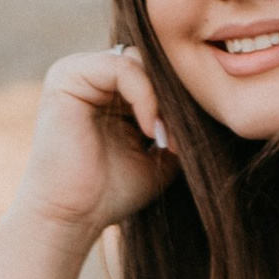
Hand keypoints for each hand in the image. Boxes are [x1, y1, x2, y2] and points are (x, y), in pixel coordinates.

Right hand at [11, 45, 177, 240]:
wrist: (72, 218)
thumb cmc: (110, 193)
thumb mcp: (158, 155)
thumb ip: (176, 125)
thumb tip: (210, 105)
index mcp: (108, 90)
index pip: (154, 70)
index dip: (178, 98)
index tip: (188, 141)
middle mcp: (91, 75)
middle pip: (149, 61)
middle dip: (173, 96)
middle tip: (180, 138)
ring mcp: (76, 71)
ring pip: (139, 60)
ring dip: (162, 98)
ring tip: (165, 137)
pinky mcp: (67, 76)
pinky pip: (122, 66)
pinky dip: (145, 95)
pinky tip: (150, 129)